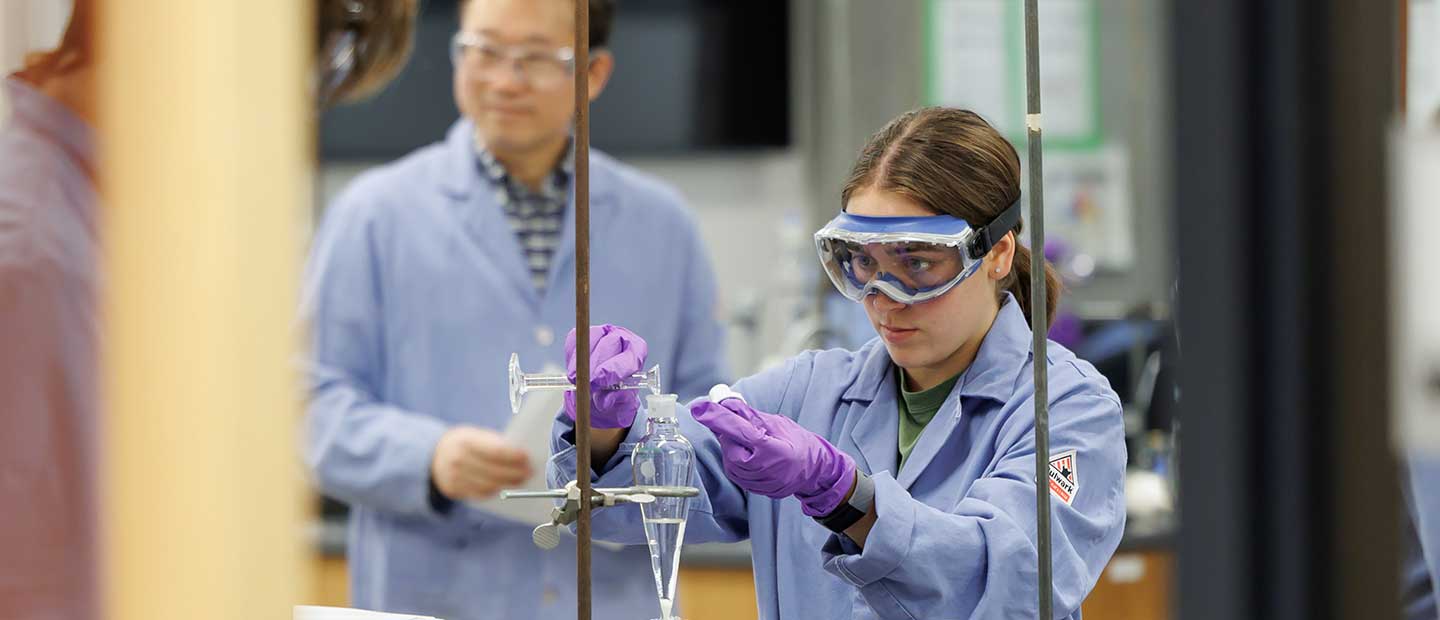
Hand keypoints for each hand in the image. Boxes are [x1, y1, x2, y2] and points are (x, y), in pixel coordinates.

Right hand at [430, 426, 532, 500]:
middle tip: (530, 472)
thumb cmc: (464, 443)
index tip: (528, 458)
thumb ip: (495, 443)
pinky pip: (480, 494)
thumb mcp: (476, 435)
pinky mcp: (454, 490)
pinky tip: (506, 487)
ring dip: (508, 484)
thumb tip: (521, 454)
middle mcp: (458, 459)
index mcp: (466, 441)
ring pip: (488, 485)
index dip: (514, 456)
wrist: (434, 455)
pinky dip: (496, 491)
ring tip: (522, 480)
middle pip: (494, 471)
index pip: (496, 451)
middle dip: (516, 473)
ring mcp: (454, 477)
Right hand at [563, 325, 647, 428]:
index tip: (598, 382)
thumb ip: (615, 400)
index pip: (628, 357)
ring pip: (589, 341)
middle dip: (593, 365)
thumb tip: (604, 401)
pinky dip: (571, 357)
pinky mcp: (584, 333)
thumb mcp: (619, 403)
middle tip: (583, 383)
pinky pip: (574, 340)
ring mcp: (602, 332)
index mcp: (637, 352)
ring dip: (580, 363)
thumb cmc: (615, 394)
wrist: (600, 391)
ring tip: (576, 381)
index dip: (612, 370)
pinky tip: (574, 371)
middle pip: (608, 344)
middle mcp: (622, 337)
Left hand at [690, 397, 856, 516]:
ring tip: (753, 442)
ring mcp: (757, 482)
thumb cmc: (798, 443)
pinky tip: (751, 455)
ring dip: (734, 447)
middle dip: (729, 433)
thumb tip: (726, 403)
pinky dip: (737, 459)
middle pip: (729, 446)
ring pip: (730, 460)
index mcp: (771, 449)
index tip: (699, 407)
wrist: (814, 471)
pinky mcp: (753, 489)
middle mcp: (762, 469)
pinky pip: (735, 471)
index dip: (717, 418)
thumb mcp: (777, 424)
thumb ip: (750, 416)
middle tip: (739, 424)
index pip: (738, 431)